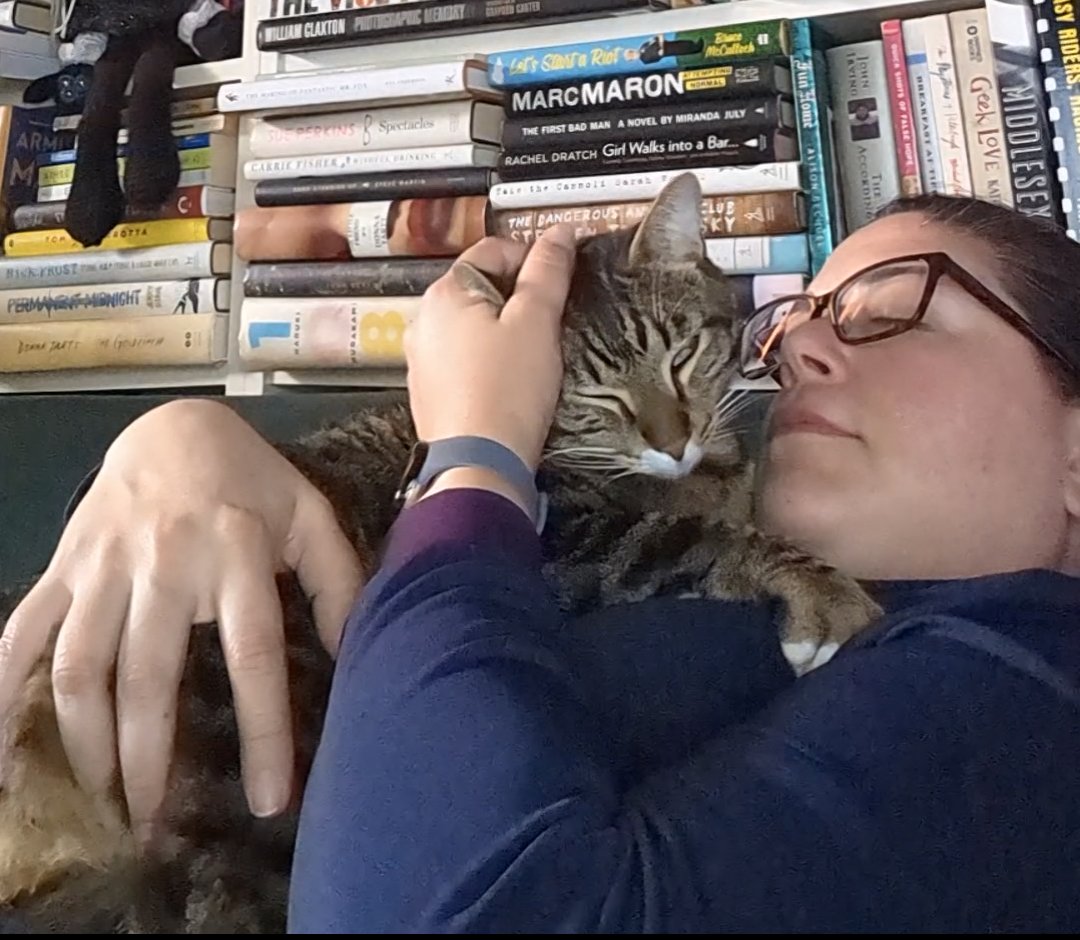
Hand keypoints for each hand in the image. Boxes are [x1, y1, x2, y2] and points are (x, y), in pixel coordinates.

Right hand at [0, 399, 362, 840]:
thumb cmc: (252, 481)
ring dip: (85, 742)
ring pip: (79, 667)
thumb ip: (338, 582)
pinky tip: (8, 756)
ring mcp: (103, 566)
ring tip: (102, 801)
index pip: (253, 655)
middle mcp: (165, 564)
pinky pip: (20, 636)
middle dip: (148, 760)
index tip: (267, 800)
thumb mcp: (312, 517)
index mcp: (238, 553)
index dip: (262, 731)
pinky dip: (3, 697)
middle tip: (154, 827)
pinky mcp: (63, 568)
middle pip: (148, 676)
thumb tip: (360, 649)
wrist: (173, 427)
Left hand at [406, 223, 576, 474]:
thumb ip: (548, 272)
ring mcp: (422, 359)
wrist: (479, 465)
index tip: (561, 286)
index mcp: (444, 292)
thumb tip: (560, 233)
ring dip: (504, 334)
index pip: (495, 250)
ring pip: (473, 327)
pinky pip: (465, 362)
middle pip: (481, 289)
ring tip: (534, 360)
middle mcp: (423, 320)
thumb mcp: (537, 321)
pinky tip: (511, 386)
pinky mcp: (430, 394)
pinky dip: (489, 365)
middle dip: (518, 301)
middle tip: (551, 327)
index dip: (534, 261)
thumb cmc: (507, 391)